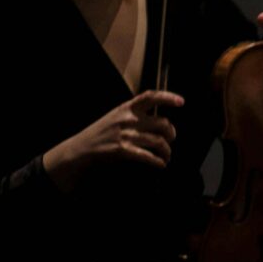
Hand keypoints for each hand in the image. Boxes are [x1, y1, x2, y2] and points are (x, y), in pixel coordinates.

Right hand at [40, 90, 184, 185]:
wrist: (81, 148)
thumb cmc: (102, 132)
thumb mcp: (116, 115)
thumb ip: (135, 114)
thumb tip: (159, 120)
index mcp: (126, 108)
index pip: (150, 96)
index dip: (168, 97)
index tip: (181, 101)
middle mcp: (128, 119)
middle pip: (163, 123)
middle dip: (172, 133)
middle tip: (171, 140)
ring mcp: (125, 135)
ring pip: (159, 141)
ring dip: (167, 151)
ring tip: (167, 156)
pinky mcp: (122, 150)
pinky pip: (148, 156)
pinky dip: (158, 161)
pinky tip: (161, 164)